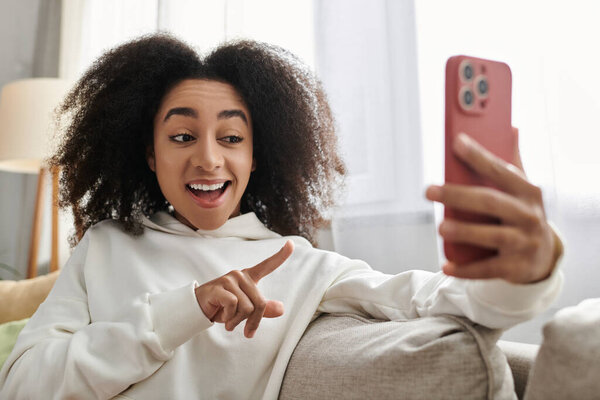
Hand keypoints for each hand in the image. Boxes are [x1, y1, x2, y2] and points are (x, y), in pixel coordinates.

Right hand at [195, 240, 293, 337]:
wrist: (198, 309)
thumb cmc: (223, 308)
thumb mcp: (245, 311)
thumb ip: (263, 309)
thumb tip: (282, 309)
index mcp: (249, 278)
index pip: (267, 265)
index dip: (281, 256)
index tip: (292, 244)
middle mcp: (240, 275)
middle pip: (260, 303)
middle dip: (254, 322)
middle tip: (247, 332)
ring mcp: (230, 280)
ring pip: (247, 308)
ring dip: (238, 321)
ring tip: (229, 321)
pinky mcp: (220, 287)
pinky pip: (234, 306)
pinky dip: (229, 318)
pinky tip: (222, 316)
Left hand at [426, 129, 558, 283]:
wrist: (543, 258)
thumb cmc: (522, 215)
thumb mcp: (522, 190)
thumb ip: (513, 161)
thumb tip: (511, 127)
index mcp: (528, 192)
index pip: (500, 170)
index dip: (479, 156)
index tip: (456, 142)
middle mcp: (529, 216)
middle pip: (490, 202)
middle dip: (458, 195)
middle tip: (429, 190)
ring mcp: (524, 243)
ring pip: (490, 236)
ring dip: (464, 232)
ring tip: (441, 227)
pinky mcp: (515, 268)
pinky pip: (487, 268)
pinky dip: (465, 269)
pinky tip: (446, 265)